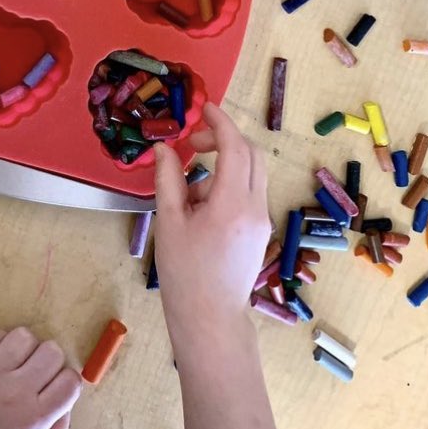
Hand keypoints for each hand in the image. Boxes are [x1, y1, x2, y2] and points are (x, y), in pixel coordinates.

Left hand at [0, 328, 81, 428]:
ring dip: (23, 347)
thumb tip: (67, 404)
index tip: (55, 386)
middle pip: (52, 351)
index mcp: (34, 418)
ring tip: (12, 362)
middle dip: (49, 360)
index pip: (70, 381)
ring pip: (23, 336)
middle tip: (34, 372)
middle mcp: (16, 391)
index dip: (67, 381)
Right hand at [153, 103, 270, 342]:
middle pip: (251, 154)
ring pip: (252, 172)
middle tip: (193, 144)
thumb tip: (165, 148)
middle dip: (224, 139)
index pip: (235, 147)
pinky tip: (201, 208)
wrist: (210, 319)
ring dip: (224, 164)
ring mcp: (262, 219)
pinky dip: (229, 185)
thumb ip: (168, 179)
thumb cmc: (184, 274)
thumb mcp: (169, 222)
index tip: (204, 110)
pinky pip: (250, 192)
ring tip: (189, 191)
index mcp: (232, 204)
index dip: (220, 123)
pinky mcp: (261, 230)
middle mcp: (255, 207)